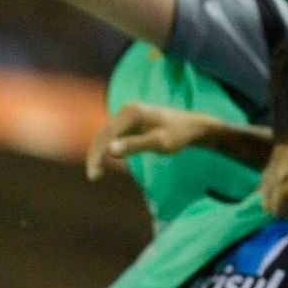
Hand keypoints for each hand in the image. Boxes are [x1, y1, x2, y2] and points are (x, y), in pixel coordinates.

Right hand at [87, 103, 212, 180]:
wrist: (194, 127)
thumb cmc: (179, 135)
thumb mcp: (158, 143)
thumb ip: (133, 146)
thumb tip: (109, 150)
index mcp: (131, 113)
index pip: (106, 135)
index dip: (97, 155)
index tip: (94, 175)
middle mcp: (126, 110)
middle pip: (103, 134)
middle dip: (95, 155)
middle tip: (94, 177)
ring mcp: (127, 115)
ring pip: (106, 135)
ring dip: (99, 153)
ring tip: (97, 173)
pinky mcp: (130, 122)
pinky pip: (114, 136)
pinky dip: (108, 149)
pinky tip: (107, 162)